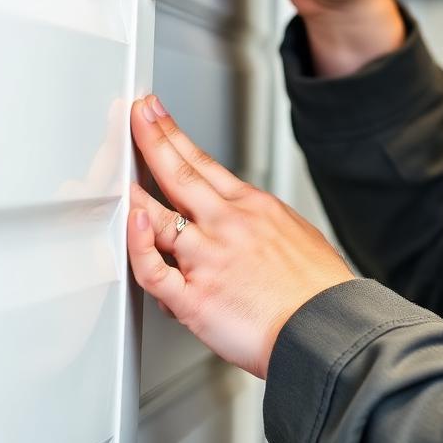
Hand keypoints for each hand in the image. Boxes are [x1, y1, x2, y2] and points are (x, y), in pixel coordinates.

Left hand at [126, 95, 354, 378]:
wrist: (327, 328)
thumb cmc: (318, 291)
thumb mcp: (297, 234)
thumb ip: (260, 223)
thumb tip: (245, 220)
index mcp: (255, 208)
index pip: (203, 162)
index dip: (173, 135)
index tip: (155, 114)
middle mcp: (230, 225)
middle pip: (180, 174)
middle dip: (151, 139)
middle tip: (133, 116)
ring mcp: (210, 259)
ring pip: (159, 216)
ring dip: (133, 192)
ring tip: (115, 174)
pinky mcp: (196, 298)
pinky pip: (154, 271)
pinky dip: (137, 248)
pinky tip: (130, 228)